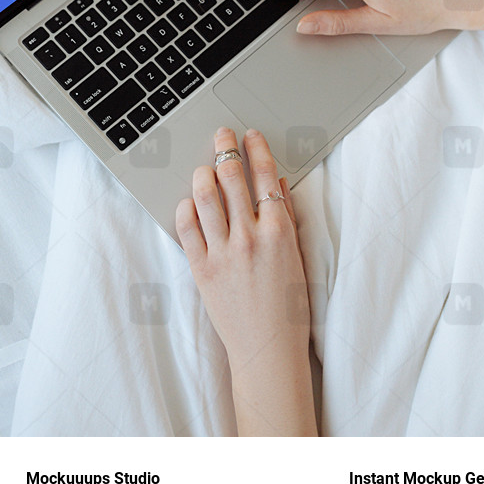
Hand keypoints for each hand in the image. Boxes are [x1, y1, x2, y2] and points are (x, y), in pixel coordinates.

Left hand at [176, 127, 316, 435]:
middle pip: (232, 178)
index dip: (256, 149)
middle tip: (221, 135)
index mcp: (279, 231)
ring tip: (203, 166)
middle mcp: (249, 237)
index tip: (249, 136)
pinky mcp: (201, 268)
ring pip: (205, 196)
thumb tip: (276, 182)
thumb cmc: (288, 306)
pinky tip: (189, 201)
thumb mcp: (296, 255)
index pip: (264, 176)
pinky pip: (187, 227)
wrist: (267, 348)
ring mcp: (223, 252)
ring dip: (203, 173)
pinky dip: (186, 207)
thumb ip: (285, 216)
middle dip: (225, 148)